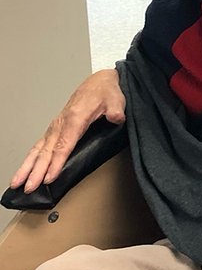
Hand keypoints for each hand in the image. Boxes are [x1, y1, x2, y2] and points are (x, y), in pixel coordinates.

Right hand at [10, 69, 125, 192]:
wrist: (99, 82)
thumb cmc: (106, 93)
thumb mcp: (115, 100)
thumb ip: (115, 110)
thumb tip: (116, 118)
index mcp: (75, 118)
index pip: (64, 145)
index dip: (56, 162)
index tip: (49, 177)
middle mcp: (61, 124)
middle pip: (47, 151)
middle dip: (37, 171)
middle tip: (30, 187)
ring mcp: (56, 127)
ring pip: (38, 150)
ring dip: (27, 167)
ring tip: (16, 183)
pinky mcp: (55, 129)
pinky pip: (39, 146)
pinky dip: (30, 159)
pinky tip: (24, 171)